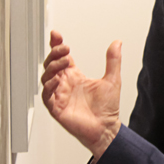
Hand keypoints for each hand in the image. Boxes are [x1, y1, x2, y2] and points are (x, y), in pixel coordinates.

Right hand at [41, 30, 121, 158]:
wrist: (107, 129)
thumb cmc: (107, 108)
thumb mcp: (113, 79)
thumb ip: (113, 61)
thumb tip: (117, 43)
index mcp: (75, 77)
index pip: (62, 58)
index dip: (57, 46)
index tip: (56, 35)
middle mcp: (65, 85)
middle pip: (52, 65)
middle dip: (55, 54)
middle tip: (64, 48)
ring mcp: (59, 96)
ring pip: (46, 77)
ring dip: (52, 67)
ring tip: (64, 61)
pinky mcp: (56, 108)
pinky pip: (46, 96)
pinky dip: (48, 86)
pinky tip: (55, 80)